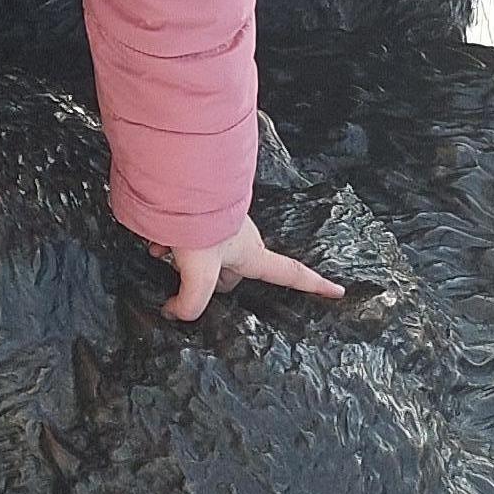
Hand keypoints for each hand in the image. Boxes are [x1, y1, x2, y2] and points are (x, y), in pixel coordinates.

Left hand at [152, 223, 344, 320]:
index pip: (291, 274)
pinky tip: (155, 240)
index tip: (338, 291)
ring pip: (203, 257)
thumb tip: (175, 313)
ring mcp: (223, 226)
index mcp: (253, 255)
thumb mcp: (198, 273)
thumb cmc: (199, 223)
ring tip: (163, 251)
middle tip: (185, 276)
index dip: (315, 286)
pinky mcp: (204, 216)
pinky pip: (189, 239)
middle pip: (230, 276)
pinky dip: (172, 242)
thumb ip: (190, 302)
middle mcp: (242, 240)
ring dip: (181, 260)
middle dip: (205, 281)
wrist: (180, 180)